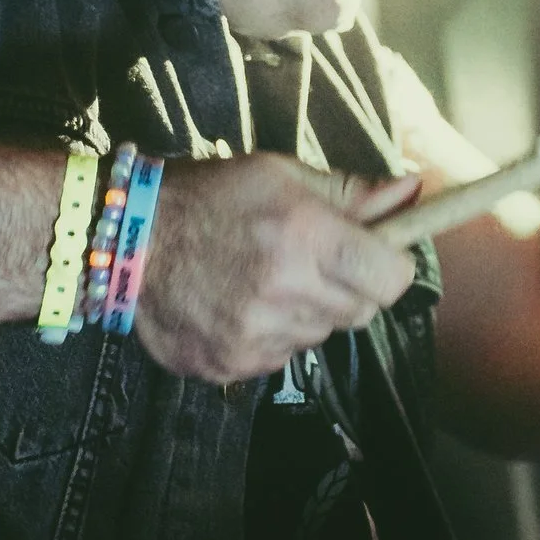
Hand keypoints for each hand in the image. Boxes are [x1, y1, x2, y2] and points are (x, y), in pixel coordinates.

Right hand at [133, 153, 421, 383]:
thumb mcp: (280, 175)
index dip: (391, 267)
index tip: (376, 257)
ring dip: (307, 313)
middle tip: (313, 263)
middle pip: (361, 312)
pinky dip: (270, 337)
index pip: (392, 279)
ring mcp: (256, 336)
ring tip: (265, 281)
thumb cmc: (207, 196)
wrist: (124, 242)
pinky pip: (279, 360)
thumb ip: (352, 191)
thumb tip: (414, 191)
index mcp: (306, 236)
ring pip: (319, 336)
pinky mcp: (231, 365)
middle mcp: (285, 291)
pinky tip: (239, 305)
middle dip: (350, 288)